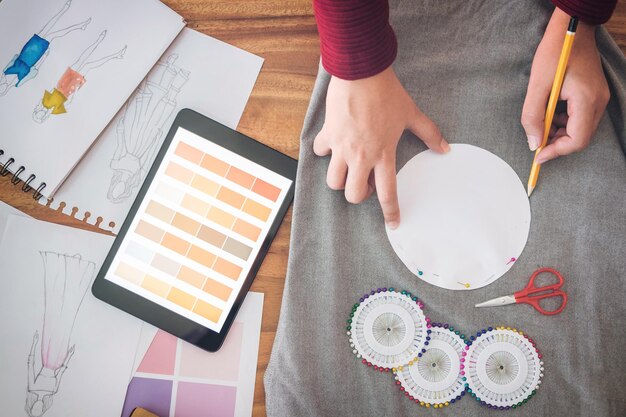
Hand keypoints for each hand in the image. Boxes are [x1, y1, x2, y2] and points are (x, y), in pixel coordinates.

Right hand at [313, 66, 448, 228]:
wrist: (360, 72)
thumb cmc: (386, 93)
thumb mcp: (411, 114)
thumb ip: (429, 133)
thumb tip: (445, 148)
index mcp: (382, 154)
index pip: (388, 193)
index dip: (390, 212)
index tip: (393, 223)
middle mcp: (360, 156)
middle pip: (353, 195)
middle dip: (359, 195)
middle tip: (367, 183)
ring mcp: (341, 147)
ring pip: (333, 181)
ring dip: (341, 179)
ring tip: (349, 168)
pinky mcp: (327, 135)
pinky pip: (320, 153)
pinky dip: (325, 152)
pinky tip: (334, 143)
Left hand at [522, 8, 609, 163]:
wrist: (572, 30)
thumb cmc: (554, 53)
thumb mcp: (537, 85)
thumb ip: (533, 116)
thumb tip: (533, 143)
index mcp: (586, 100)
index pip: (577, 140)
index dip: (556, 152)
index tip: (537, 155)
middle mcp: (598, 102)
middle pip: (580, 138)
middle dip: (557, 143)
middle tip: (536, 140)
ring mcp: (599, 98)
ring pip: (581, 129)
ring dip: (559, 132)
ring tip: (541, 122)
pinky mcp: (595, 95)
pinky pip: (581, 118)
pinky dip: (564, 122)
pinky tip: (550, 112)